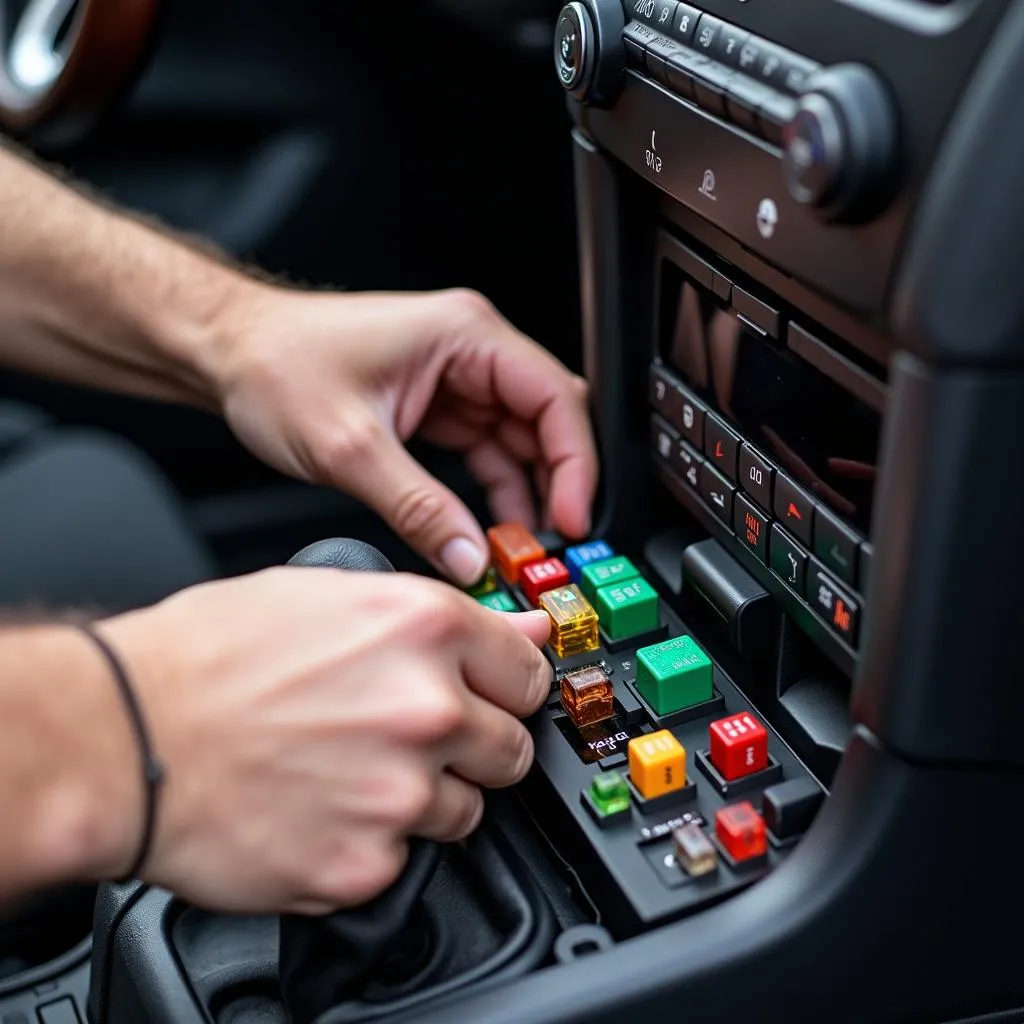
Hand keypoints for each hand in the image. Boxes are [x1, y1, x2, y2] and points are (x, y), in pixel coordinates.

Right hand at [99, 569, 551, 913]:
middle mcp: (426, 707)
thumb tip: (519, 628)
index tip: (496, 696)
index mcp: (424, 629)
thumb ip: (436, 615)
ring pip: (465, 811)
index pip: (530, 672)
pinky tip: (321, 808)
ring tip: (353, 773)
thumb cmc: (208, 655)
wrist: (123, 733)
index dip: (509, 686)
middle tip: (414, 739)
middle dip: (475, 746)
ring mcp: (399, 792)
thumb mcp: (329, 592)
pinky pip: (401, 859)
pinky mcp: (364, 863)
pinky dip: (371, 842)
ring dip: (424, 798)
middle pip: (511, 749)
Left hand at [212, 285, 597, 584]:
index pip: (554, 398)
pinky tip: (487, 533)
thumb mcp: (350, 447)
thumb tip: (469, 558)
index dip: (575, 463)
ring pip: (518, 443)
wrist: (226, 352)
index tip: (574, 516)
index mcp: (464, 335)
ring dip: (523, 496)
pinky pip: (484, 453)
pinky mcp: (437, 405)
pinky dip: (490, 494)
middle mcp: (468, 351)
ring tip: (518, 550)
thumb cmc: (276, 363)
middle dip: (555, 485)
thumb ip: (418, 508)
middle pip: (545, 422)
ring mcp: (454, 378)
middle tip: (551, 545)